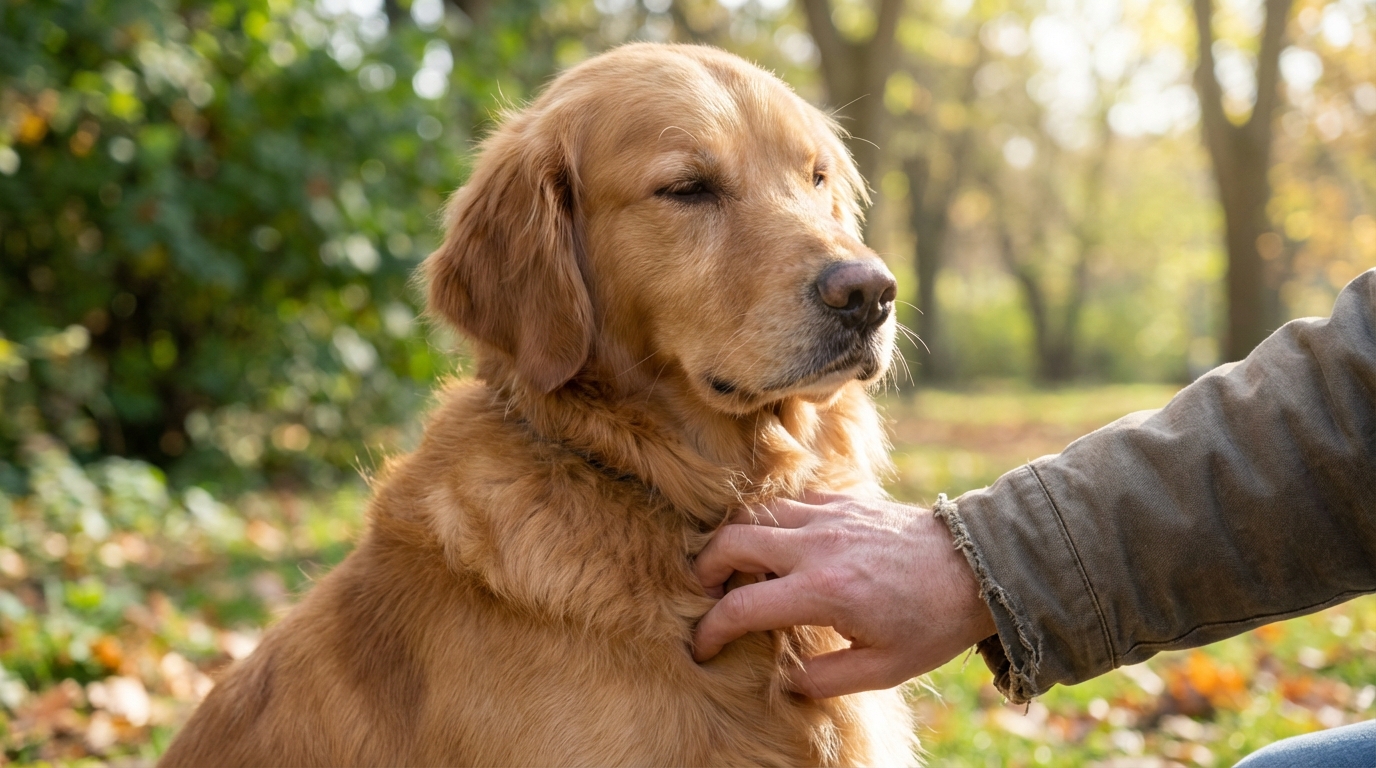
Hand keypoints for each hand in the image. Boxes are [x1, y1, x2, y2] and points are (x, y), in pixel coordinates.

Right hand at [692, 492, 996, 697]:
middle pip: (732, 540)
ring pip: (755, 513)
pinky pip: (789, 503)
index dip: (711, 630)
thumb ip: (823, 679)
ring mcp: (829, 516)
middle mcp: (817, 545)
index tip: (702, 647)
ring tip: (737, 569)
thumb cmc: (932, 623)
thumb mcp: (883, 669)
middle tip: (705, 593)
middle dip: (705, 568)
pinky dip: (771, 522)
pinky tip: (779, 548)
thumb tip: (782, 681)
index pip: (741, 606)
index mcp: (823, 591)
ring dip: (735, 539)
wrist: (977, 568)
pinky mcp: (844, 501)